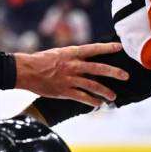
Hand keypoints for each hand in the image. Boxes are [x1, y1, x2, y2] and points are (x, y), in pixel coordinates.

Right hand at [14, 42, 129, 106]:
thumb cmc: (41, 60)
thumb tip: (87, 58)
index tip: (119, 47)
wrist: (25, 70)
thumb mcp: (59, 53)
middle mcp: (73, 65)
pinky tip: (98, 104)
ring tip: (113, 97)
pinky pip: (81, 97)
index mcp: (72, 53)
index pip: (93, 49)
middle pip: (98, 68)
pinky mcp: (64, 91)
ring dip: (105, 92)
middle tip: (125, 76)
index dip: (107, 48)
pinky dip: (91, 101)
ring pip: (92, 85)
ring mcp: (69, 79)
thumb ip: (74, 56)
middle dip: (113, 72)